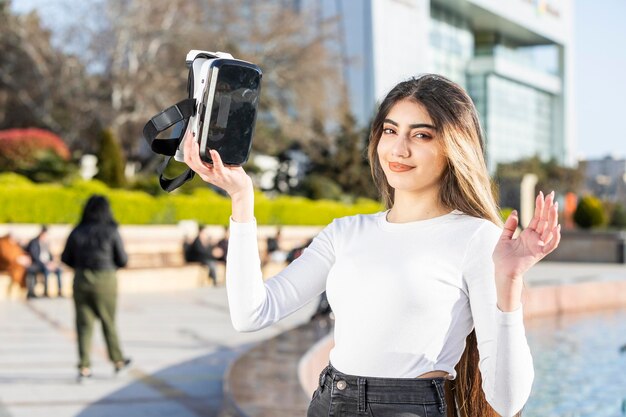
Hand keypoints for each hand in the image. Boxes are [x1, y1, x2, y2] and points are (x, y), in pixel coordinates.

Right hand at [182, 129, 252, 197]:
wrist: (240, 188)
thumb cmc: (230, 175)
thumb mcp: (217, 166)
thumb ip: (212, 159)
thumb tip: (210, 144)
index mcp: (203, 171)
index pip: (189, 160)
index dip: (186, 148)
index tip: (188, 137)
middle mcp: (206, 174)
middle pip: (191, 162)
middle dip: (188, 148)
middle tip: (190, 136)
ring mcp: (214, 175)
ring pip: (199, 166)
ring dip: (196, 154)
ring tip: (195, 143)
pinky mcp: (223, 175)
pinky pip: (217, 167)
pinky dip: (215, 158)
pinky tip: (213, 151)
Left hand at [493, 191, 560, 309]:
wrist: (502, 271)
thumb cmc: (502, 257)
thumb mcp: (503, 238)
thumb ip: (510, 226)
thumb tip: (515, 212)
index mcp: (527, 234)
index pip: (537, 217)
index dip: (539, 206)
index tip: (541, 194)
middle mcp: (535, 238)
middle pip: (544, 220)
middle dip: (548, 207)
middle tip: (551, 194)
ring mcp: (538, 245)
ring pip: (549, 229)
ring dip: (552, 218)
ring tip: (553, 205)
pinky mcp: (539, 254)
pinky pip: (550, 245)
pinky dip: (555, 237)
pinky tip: (556, 227)